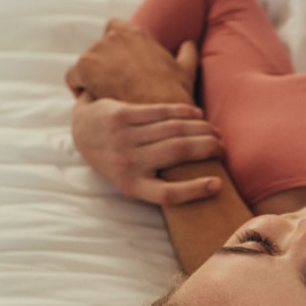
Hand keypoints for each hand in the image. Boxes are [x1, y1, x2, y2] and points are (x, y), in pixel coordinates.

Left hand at [66, 19, 196, 104]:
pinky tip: (96, 103)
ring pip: (85, 64)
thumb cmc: (174, 96)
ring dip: (92, 79)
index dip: (114, 49)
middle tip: (114, 88)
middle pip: (97, 48)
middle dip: (102, 66)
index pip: (114, 29)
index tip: (120, 67)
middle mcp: (114, 37)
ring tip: (106, 99)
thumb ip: (186, 53)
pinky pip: (73, 78)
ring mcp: (97, 51)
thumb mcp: (186, 70)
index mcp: (135, 33)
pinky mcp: (84, 68)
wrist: (160, 117)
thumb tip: (188, 43)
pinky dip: (80, 90)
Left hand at [72, 95, 223, 203]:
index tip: (217, 184)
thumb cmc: (118, 161)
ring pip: (172, 130)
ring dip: (200, 129)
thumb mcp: (131, 180)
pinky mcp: (121, 114)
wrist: (83, 133)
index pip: (167, 194)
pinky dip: (183, 112)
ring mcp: (123, 136)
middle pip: (177, 152)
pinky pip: (159, 111)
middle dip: (207, 147)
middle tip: (222, 148)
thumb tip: (203, 186)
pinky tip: (198, 115)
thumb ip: (157, 183)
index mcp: (131, 185)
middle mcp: (126, 161)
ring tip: (215, 133)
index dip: (194, 190)